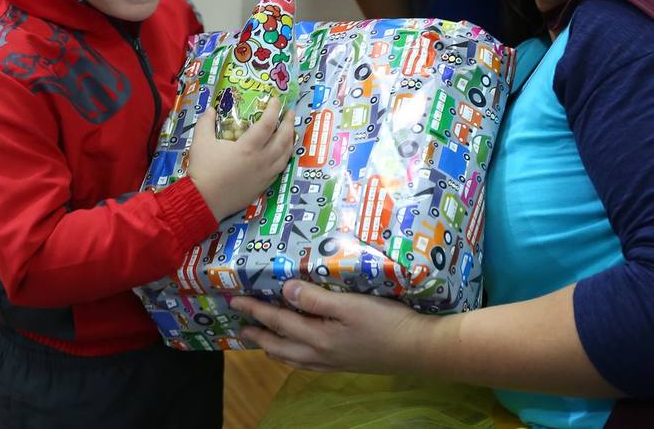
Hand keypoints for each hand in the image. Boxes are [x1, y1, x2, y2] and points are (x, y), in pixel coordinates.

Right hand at [187, 98, 295, 220]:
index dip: (273, 110)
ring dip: (290, 140)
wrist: (203, 201)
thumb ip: (206, 123)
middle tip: (290, 113)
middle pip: (283, 139)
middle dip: (288, 124)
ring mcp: (265, 174)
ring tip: (290, 131)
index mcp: (248, 147)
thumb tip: (211, 109)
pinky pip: (280, 169)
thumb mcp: (200, 142)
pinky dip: (285, 157)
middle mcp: (262, 160)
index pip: (267, 124)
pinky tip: (282, 153)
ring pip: (285, 155)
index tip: (275, 100)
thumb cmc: (203, 170)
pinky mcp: (263, 186)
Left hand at [230, 280, 428, 372]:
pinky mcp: (344, 364)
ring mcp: (332, 362)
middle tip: (240, 326)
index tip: (235, 301)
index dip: (256, 310)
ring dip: (273, 347)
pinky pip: (307, 364)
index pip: (278, 321)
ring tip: (262, 340)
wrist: (417, 349)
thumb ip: (316, 298)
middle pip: (280, 345)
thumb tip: (285, 290)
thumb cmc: (386, 321)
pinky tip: (298, 353)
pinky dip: (293, 357)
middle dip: (258, 333)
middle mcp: (320, 354)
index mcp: (318, 338)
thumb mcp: (350, 304)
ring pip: (292, 358)